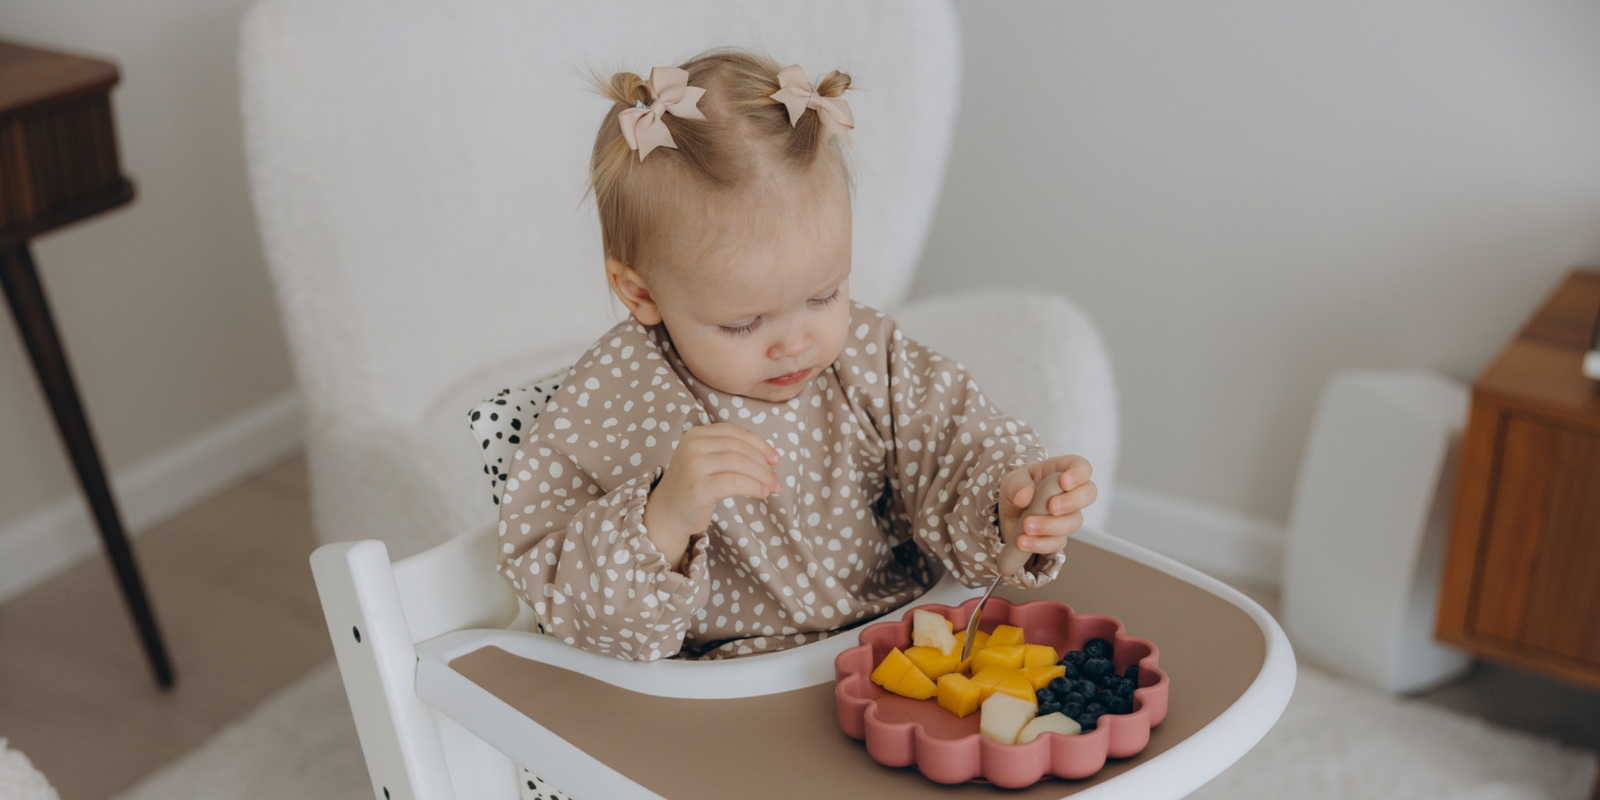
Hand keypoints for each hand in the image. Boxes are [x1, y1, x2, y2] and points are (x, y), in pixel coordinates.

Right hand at [643, 423, 781, 561]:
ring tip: (773, 488)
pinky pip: (735, 482)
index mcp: (695, 435)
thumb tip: (770, 458)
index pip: (734, 433)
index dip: (759, 444)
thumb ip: (730, 453)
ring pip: (740, 464)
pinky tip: (762, 493)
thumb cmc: (693, 487)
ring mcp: (693, 465)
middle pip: (740, 448)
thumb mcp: (707, 461)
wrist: (667, 513)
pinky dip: (753, 487)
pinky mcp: (698, 487)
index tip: (775, 459)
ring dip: (762, 476)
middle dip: (764, 464)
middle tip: (776, 480)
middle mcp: (692, 446)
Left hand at [997, 455, 1095, 556]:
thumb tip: (1025, 496)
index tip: (1064, 483)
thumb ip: (1017, 484)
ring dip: (1051, 526)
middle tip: (1052, 507)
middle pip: (1089, 493)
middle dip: (1072, 501)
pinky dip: (1040, 543)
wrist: (1008, 516)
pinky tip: (1024, 541)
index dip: (1079, 474)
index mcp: (1060, 472)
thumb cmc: (1016, 491)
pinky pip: (1058, 542)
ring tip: (1027, 526)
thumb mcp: (1011, 481)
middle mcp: (1069, 493)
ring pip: (1074, 522)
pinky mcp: (1058, 536)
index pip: (1082, 467)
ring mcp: (1067, 516)